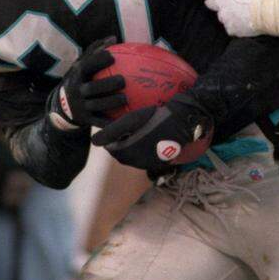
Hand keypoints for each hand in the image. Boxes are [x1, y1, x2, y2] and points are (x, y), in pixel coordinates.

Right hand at [46, 38, 126, 131]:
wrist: (62, 106)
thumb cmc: (80, 79)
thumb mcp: (81, 65)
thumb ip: (95, 51)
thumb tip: (113, 38)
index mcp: (76, 75)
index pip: (86, 66)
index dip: (98, 60)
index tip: (112, 56)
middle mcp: (76, 90)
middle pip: (91, 88)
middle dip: (107, 84)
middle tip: (123, 80)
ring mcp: (80, 106)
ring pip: (96, 105)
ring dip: (111, 102)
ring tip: (125, 98)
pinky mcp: (85, 119)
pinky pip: (98, 121)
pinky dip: (110, 122)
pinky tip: (124, 119)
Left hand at [91, 94, 212, 169]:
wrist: (184, 121)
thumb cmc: (157, 117)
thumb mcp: (132, 120)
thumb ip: (112, 130)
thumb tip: (94, 141)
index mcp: (131, 153)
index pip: (112, 149)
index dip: (109, 140)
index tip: (110, 129)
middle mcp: (140, 162)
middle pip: (123, 155)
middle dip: (119, 145)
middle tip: (119, 131)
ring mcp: (153, 162)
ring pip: (136, 158)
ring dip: (131, 148)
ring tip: (132, 134)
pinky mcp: (164, 160)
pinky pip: (148, 157)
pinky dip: (143, 150)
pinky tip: (148, 138)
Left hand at [192, 0, 278, 37]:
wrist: (278, 8)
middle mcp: (222, 1)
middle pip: (209, 3)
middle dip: (215, 1)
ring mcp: (227, 16)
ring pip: (221, 16)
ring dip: (227, 14)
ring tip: (239, 11)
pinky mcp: (235, 29)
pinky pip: (231, 28)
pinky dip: (236, 26)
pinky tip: (245, 22)